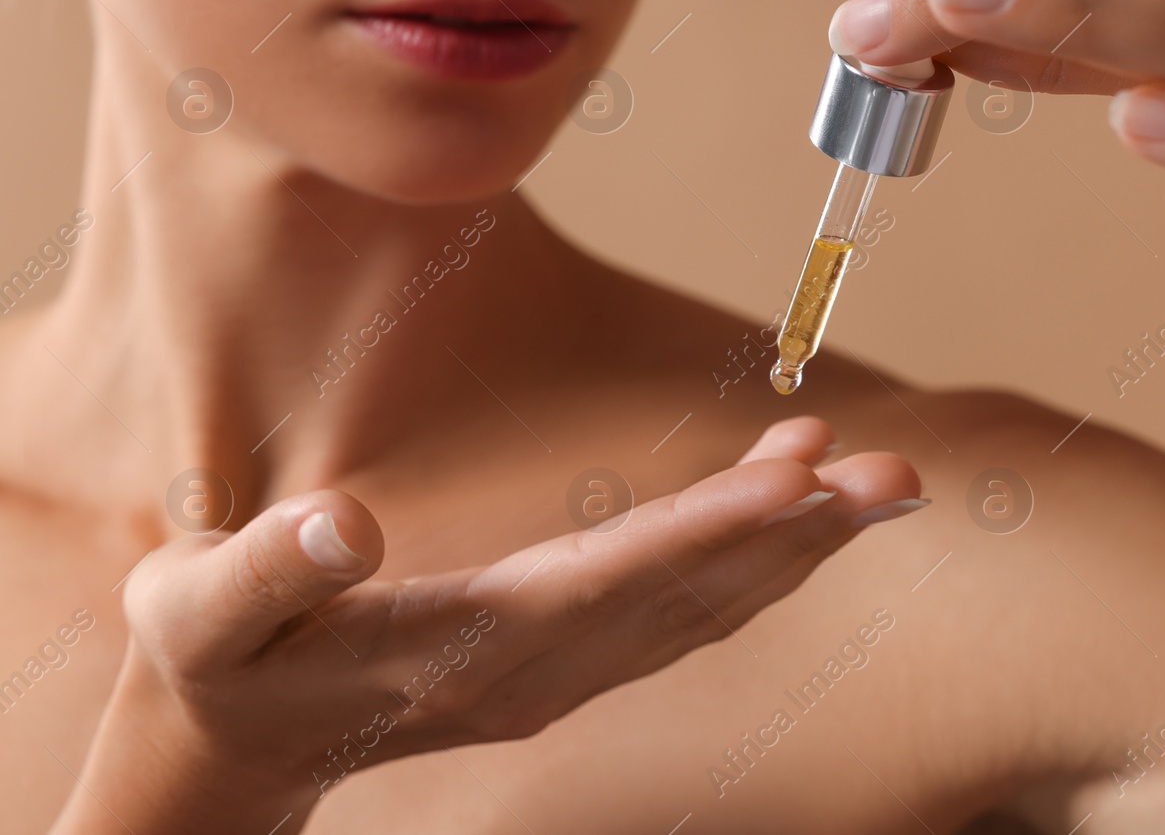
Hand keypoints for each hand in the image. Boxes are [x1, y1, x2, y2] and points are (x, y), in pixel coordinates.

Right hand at [51, 418, 922, 834]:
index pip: (612, 582)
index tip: (801, 484)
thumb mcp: (201, 612)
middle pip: (693, 597)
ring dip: (795, 543)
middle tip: (900, 478)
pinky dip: (747, 553)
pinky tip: (790, 499)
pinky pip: (681, 606)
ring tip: (875, 478)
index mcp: (467, 647)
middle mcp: (539, 668)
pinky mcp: (566, 658)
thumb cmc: (217, 663)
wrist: (228, 749)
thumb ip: (267, 568)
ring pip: (705, 604)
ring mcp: (562, 672)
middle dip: (800, 535)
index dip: (708, 531)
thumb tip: (342, 523)